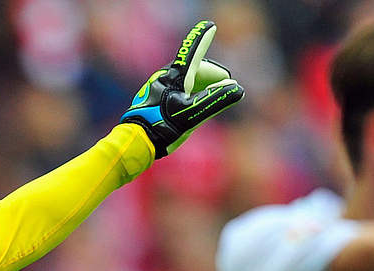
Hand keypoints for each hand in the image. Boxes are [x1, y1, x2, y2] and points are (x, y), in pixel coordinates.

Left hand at [120, 20, 244, 157]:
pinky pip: (178, 87)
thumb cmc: (163, 127)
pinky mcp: (155, 97)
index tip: (210, 26)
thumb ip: (215, 100)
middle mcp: (165, 77)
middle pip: (195, 68)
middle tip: (225, 86)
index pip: (193, 52)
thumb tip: (236, 88)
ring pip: (187, 78)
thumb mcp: (192, 115)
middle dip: (212, 75)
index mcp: (175, 76)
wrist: (137, 141)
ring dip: (203, 84)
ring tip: (212, 97)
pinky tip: (194, 104)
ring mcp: (159, 86)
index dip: (202, 38)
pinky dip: (192, 91)